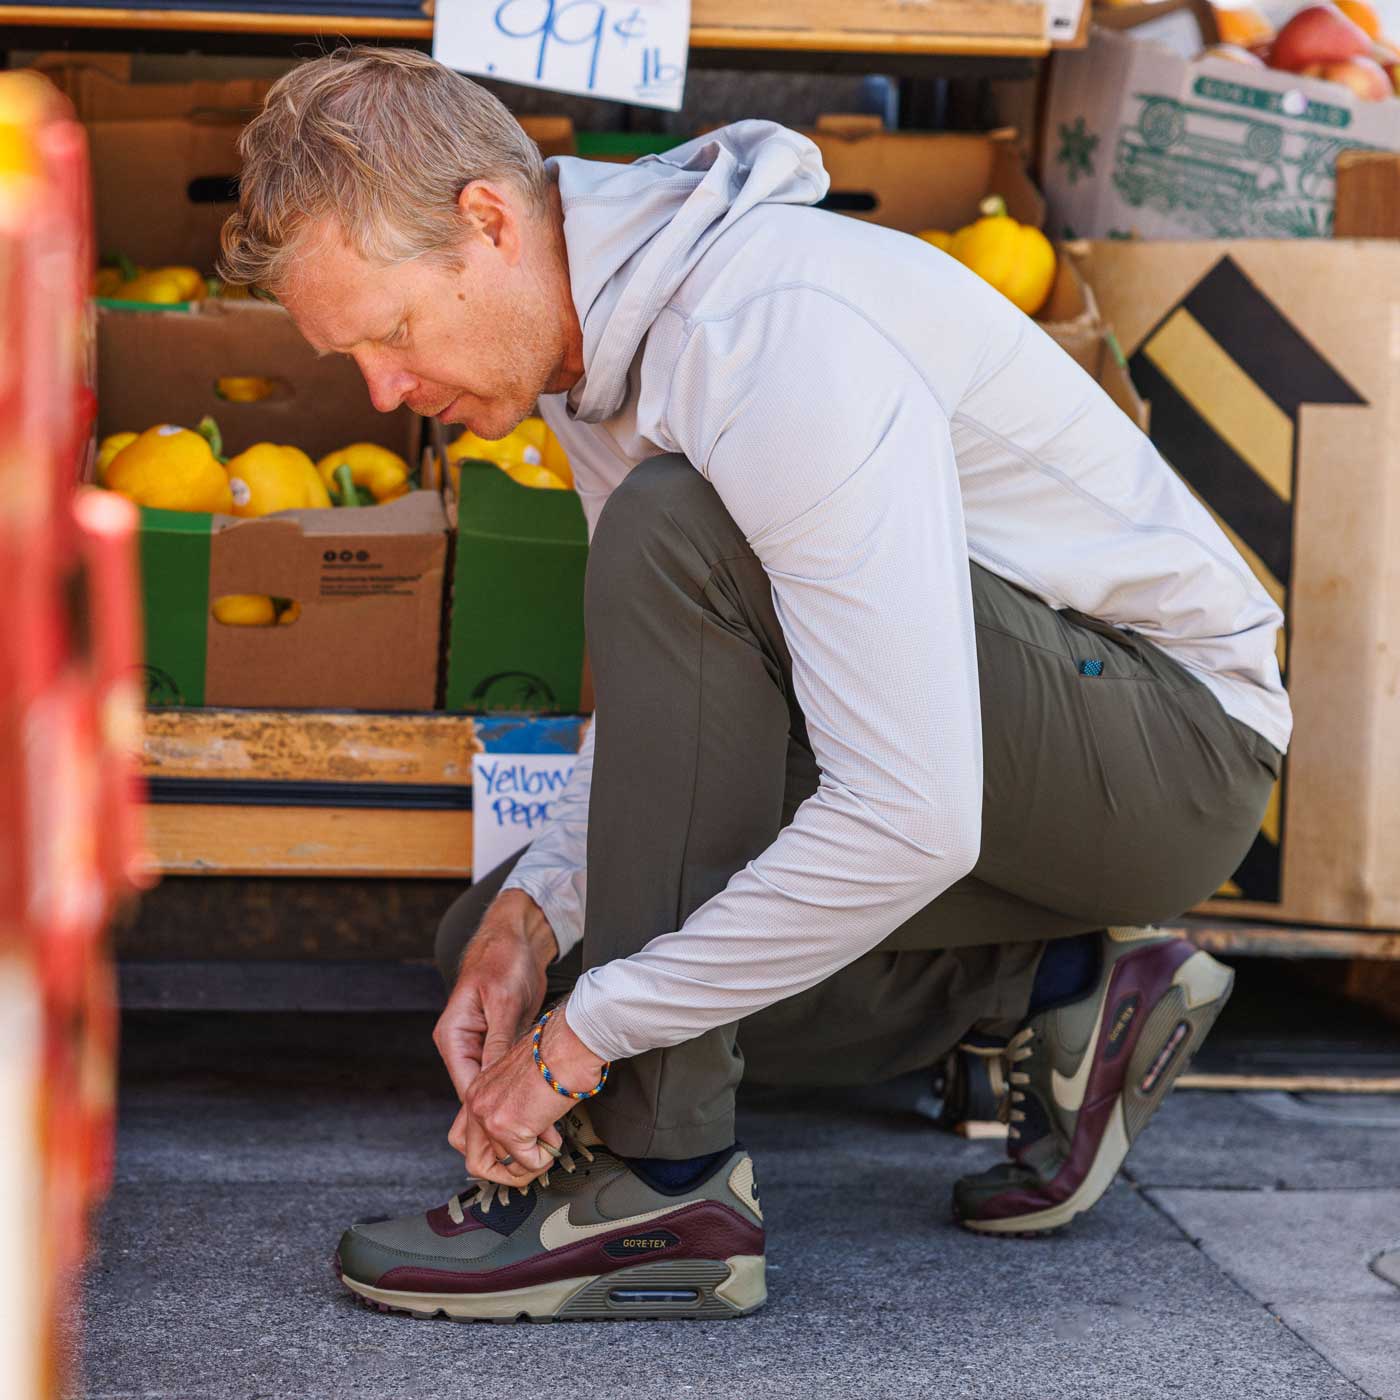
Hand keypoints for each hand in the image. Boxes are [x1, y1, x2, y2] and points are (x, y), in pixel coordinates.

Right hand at [433, 889, 557, 1184]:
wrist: (515, 936)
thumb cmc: (503, 959)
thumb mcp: (504, 1001)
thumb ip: (499, 1041)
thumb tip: (495, 1080)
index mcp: (454, 1037)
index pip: (467, 1087)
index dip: (488, 1115)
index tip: (510, 1136)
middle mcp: (462, 1046)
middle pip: (477, 1096)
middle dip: (502, 1122)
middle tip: (530, 1146)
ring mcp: (479, 1046)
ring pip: (493, 1091)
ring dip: (514, 1110)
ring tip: (538, 1137)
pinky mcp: (499, 1043)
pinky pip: (506, 1076)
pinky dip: (521, 1092)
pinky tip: (540, 1110)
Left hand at [465, 1002, 607, 1185]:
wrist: (570, 1041)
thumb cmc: (558, 1052)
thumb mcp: (522, 1081)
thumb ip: (511, 1107)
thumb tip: (525, 1137)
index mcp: (478, 1088)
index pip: (465, 1138)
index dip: (493, 1151)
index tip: (516, 1150)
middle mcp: (476, 1102)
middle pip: (475, 1161)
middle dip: (505, 1171)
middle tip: (530, 1161)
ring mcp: (489, 1116)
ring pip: (501, 1167)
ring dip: (529, 1163)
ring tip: (547, 1145)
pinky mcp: (508, 1127)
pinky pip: (527, 1163)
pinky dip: (545, 1157)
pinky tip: (554, 1135)